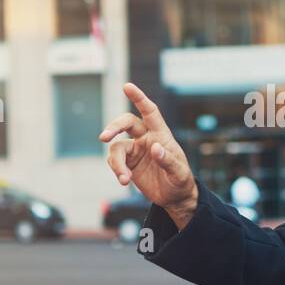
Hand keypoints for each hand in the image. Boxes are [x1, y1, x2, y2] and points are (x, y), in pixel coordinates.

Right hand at [99, 82, 198, 225]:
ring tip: (124, 178)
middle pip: (126, 123)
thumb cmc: (180, 181)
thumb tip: (155, 148)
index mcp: (161, 134)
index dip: (139, 98)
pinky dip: (116, 170)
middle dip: (114, 127)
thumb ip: (168, 160)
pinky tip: (124, 181)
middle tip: (104, 137)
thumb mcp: (179, 172)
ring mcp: (135, 150)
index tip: (127, 86)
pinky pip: (114, 161)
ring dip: (116, 162)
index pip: (150, 111)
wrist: (173, 198)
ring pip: (116, 146)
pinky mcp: (127, 163)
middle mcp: (146, 138)